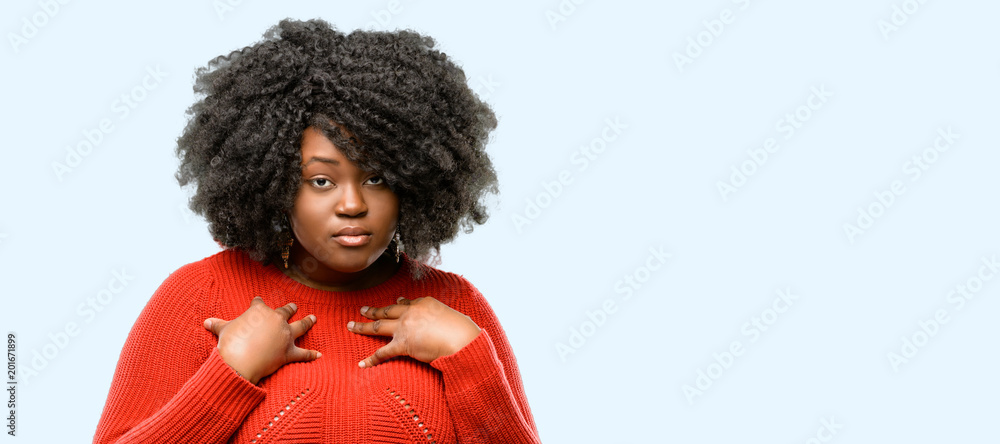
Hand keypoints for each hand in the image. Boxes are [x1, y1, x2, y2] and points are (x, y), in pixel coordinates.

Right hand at [203, 297, 320, 383]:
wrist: (239, 360)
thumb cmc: (230, 343)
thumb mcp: (222, 331)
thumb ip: (217, 325)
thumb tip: (205, 322)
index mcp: (259, 311)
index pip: (259, 303)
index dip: (258, 302)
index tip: (258, 300)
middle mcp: (275, 320)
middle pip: (285, 311)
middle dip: (290, 308)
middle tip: (294, 305)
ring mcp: (285, 335)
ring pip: (301, 326)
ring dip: (308, 321)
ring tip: (314, 318)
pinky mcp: (289, 352)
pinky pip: (304, 353)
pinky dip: (311, 354)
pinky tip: (319, 354)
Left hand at [348, 296, 480, 367]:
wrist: (461, 340)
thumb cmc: (463, 330)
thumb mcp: (453, 316)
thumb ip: (443, 316)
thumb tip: (449, 319)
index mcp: (424, 303)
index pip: (407, 302)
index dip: (399, 303)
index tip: (395, 302)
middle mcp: (411, 312)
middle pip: (387, 310)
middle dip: (373, 310)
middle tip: (362, 309)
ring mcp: (405, 327)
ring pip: (378, 325)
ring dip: (362, 326)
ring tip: (351, 326)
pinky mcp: (402, 344)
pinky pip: (383, 352)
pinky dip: (371, 359)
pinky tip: (362, 364)